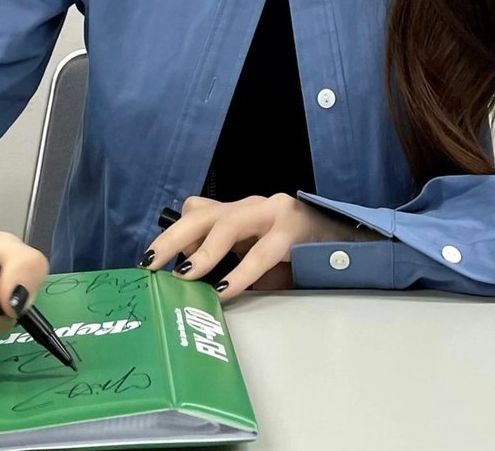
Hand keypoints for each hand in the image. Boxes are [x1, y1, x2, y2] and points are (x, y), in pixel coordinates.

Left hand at [141, 193, 383, 300]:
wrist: (345, 241)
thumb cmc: (296, 254)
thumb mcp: (255, 256)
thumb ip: (228, 259)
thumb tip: (189, 277)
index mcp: (240, 212)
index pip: (197, 212)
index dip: (172, 234)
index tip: (150, 262)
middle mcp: (252, 205)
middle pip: (203, 213)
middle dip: (173, 237)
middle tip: (150, 263)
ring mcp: (273, 211)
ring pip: (229, 223)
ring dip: (204, 251)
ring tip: (185, 275)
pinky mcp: (293, 227)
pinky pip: (263, 251)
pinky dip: (242, 271)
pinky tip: (226, 289)